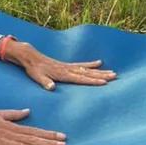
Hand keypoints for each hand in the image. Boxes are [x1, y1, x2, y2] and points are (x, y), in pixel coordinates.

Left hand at [2, 40, 116, 89]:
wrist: (30, 57)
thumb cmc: (33, 69)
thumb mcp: (37, 77)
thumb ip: (45, 82)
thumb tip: (51, 88)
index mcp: (63, 74)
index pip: (80, 78)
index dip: (92, 81)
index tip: (104, 82)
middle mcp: (68, 69)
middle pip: (88, 73)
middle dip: (102, 76)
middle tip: (115, 77)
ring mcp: (68, 66)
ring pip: (87, 69)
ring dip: (100, 71)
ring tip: (113, 72)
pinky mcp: (67, 65)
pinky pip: (81, 65)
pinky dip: (91, 64)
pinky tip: (99, 62)